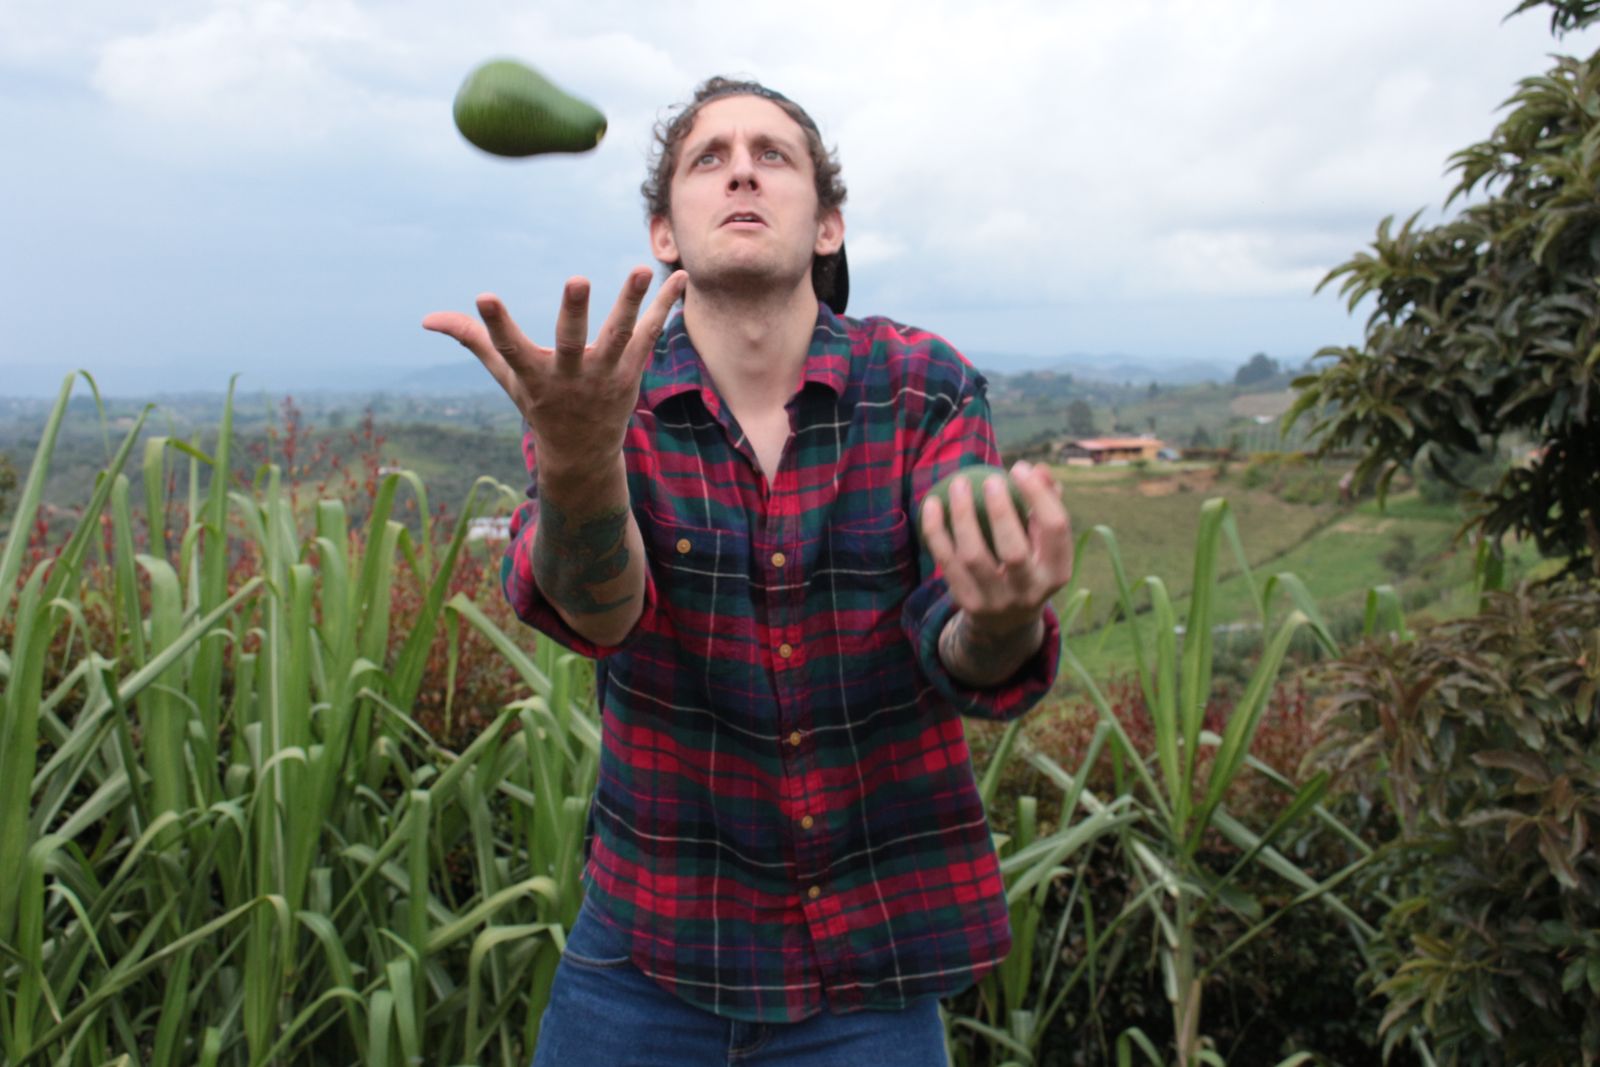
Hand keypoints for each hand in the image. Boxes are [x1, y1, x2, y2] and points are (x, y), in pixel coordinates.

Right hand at [423, 267, 687, 479]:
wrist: (582, 454)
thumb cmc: (539, 405)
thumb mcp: (507, 377)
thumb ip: (474, 341)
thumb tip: (428, 318)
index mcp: (534, 377)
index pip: (509, 348)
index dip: (494, 324)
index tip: (483, 296)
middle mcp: (570, 377)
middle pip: (571, 342)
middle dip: (574, 313)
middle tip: (577, 279)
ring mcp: (604, 376)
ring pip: (620, 336)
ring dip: (630, 302)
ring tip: (639, 268)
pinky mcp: (631, 373)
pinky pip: (649, 336)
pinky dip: (664, 308)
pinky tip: (679, 278)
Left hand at [919, 460, 1073, 635]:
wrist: (1006, 621)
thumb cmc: (1029, 563)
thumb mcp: (1043, 542)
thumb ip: (1044, 505)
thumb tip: (1037, 469)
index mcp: (1057, 572)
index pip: (1056, 529)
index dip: (1040, 496)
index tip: (1021, 468)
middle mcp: (1029, 591)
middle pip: (1014, 551)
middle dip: (1001, 512)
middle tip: (990, 480)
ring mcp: (996, 600)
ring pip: (974, 556)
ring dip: (963, 516)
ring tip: (958, 484)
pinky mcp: (967, 601)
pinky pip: (946, 561)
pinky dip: (936, 531)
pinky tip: (932, 504)